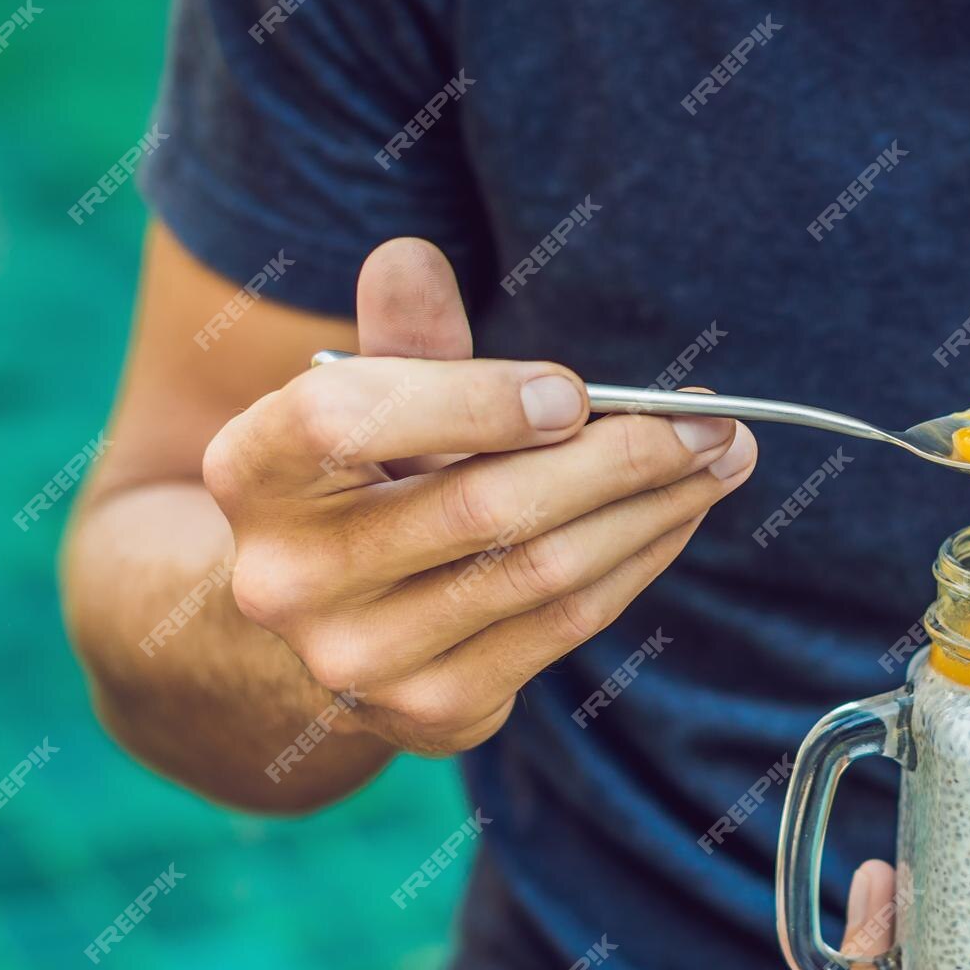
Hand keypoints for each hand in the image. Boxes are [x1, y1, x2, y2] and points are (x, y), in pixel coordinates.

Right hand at [203, 238, 755, 754]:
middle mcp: (288, 579)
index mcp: (249, 472)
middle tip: (709, 421)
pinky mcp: (432, 712)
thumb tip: (413, 257)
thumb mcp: (363, 404)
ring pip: (539, 571)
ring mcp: (358, 660)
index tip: (576, 391)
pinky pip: (562, 627)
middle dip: (616, 457)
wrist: (313, 630)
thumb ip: (398, 338)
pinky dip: (635, 562)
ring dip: (650, 510)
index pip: (345, 421)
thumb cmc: (358, 481)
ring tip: (720, 459)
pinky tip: (678, 515)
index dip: (467, 402)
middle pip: (478, 507)